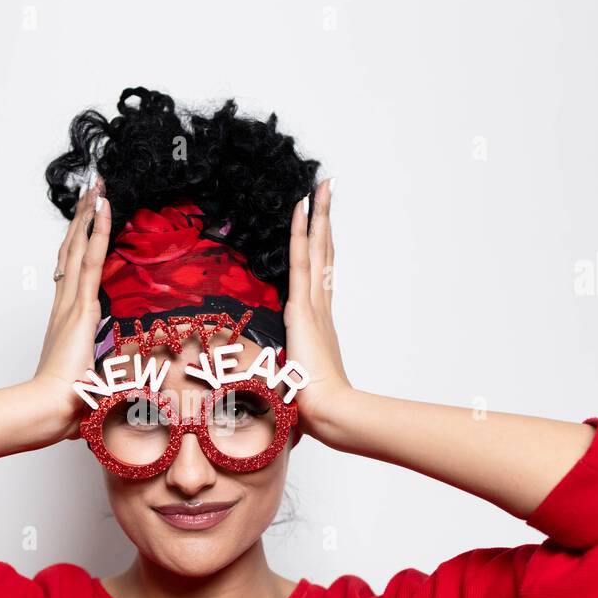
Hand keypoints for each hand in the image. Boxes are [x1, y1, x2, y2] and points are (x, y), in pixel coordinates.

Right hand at [31, 177, 112, 441]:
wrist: (49, 408)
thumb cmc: (66, 403)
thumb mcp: (93, 385)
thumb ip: (105, 381)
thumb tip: (124, 390)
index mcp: (66, 319)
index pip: (72, 271)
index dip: (77, 243)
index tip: (84, 221)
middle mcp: (65, 304)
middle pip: (73, 249)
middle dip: (82, 218)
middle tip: (90, 189)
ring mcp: (72, 302)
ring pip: (80, 246)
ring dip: (88, 214)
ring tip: (95, 186)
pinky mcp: (82, 306)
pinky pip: (93, 258)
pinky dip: (97, 230)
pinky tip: (103, 206)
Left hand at [284, 177, 353, 441]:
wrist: (328, 411)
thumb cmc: (312, 406)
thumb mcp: (290, 383)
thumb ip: (281, 375)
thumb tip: (268, 379)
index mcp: (318, 322)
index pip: (321, 274)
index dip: (322, 247)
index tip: (323, 223)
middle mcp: (320, 307)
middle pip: (324, 252)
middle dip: (326, 220)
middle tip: (328, 188)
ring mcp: (314, 304)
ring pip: (316, 249)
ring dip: (319, 216)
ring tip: (321, 185)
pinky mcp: (304, 307)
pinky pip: (299, 260)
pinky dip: (301, 232)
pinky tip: (301, 208)